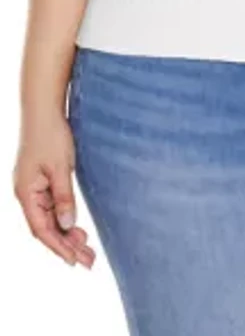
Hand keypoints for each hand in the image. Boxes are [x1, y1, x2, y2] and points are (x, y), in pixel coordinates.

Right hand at [13, 112, 95, 268]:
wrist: (43, 110)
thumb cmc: (51, 135)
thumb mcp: (61, 167)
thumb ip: (64, 197)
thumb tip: (68, 226)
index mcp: (26, 193)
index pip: (42, 229)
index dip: (58, 247)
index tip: (75, 262)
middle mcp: (26, 194)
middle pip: (46, 228)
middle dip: (66, 245)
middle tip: (89, 261)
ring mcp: (33, 187)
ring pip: (50, 218)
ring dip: (67, 234)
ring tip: (87, 248)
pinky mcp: (41, 180)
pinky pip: (52, 206)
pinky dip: (64, 218)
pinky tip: (77, 226)